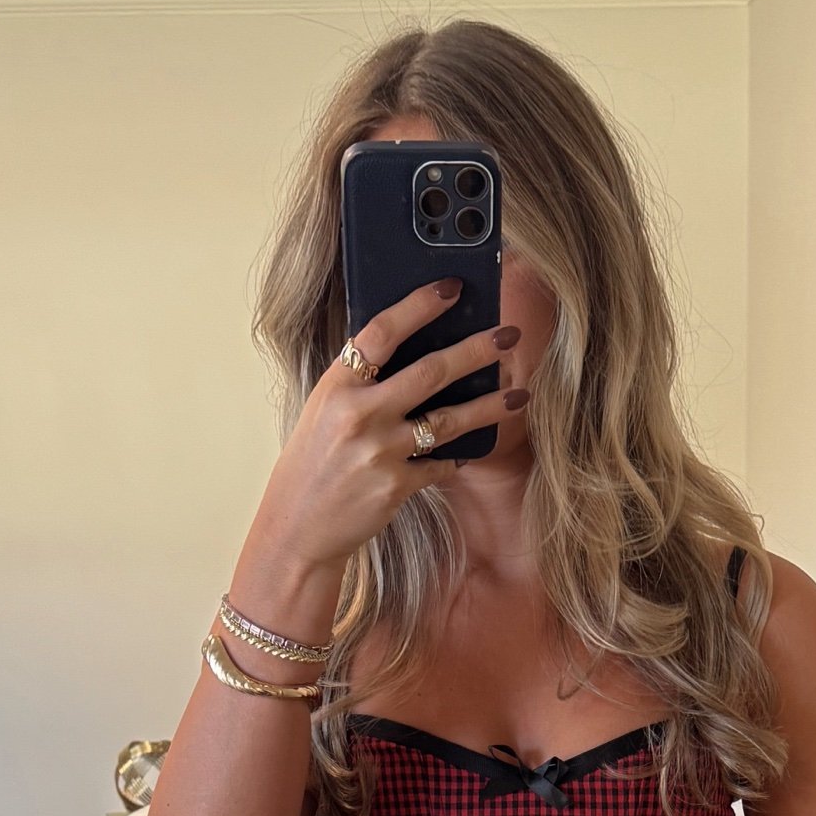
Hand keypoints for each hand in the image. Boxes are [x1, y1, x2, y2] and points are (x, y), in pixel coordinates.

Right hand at [243, 279, 525, 579]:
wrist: (297, 526)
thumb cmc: (313, 463)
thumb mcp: (325, 411)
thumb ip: (361, 383)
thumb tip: (415, 352)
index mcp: (337, 385)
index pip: (382, 332)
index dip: (419, 306)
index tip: (452, 288)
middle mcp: (359, 414)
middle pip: (430, 371)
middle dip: (476, 350)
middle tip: (509, 334)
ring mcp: (380, 451)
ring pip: (448, 420)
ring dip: (489, 406)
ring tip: (518, 395)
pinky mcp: (396, 486)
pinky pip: (440, 464)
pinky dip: (456, 456)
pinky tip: (472, 449)